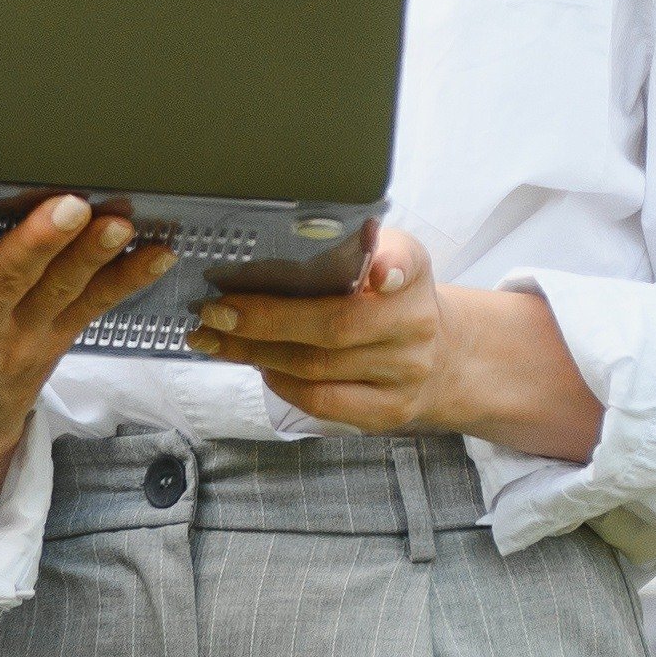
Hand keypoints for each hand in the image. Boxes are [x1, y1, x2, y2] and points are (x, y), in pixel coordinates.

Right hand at [0, 187, 175, 533]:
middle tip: (66, 207)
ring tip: (116, 222)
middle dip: (36, 246)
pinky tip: (158, 251)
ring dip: (90, 257)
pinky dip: (128, 281)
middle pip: (4, 284)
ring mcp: (17, 341)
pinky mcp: (53, 342)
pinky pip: (94, 309)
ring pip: (57, 293)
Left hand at [187, 228, 604, 463]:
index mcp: (414, 275)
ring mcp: (405, 375)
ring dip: (256, 353)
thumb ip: (366, 244)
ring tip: (215, 339)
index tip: (376, 271)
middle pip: (335, 326)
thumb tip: (333, 250)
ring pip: (318, 368)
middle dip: (265, 319)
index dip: (390, 266)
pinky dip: (281, 384)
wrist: (441, 356)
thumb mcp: (392, 257)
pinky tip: (258, 366)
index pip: (406, 263)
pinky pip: (323, 402)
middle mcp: (416, 325)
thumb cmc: (395, 296)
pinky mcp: (387, 412)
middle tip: (214, 310)